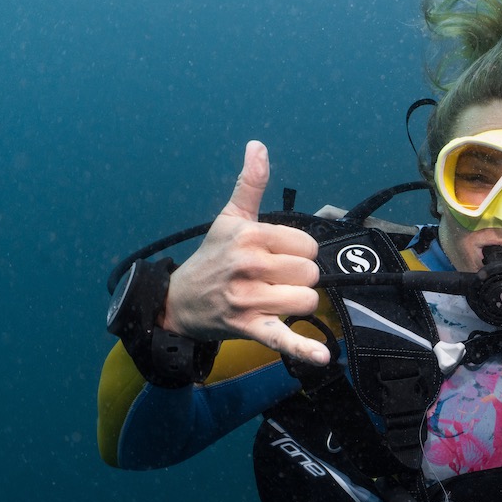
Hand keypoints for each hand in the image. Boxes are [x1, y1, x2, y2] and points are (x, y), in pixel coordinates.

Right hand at [163, 140, 329, 364]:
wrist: (178, 302)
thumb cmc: (212, 258)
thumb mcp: (230, 218)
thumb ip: (250, 183)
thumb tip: (258, 145)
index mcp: (249, 236)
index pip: (307, 245)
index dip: (298, 253)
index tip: (277, 257)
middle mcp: (248, 265)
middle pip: (310, 273)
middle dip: (298, 279)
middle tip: (272, 281)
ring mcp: (247, 299)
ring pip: (306, 302)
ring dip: (297, 305)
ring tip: (273, 300)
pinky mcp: (248, 328)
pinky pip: (284, 339)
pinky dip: (303, 349)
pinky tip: (323, 357)